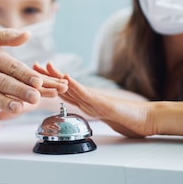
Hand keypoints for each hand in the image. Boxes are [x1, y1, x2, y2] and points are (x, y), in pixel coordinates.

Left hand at [34, 62, 156, 137]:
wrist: (149, 119)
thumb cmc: (130, 118)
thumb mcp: (106, 116)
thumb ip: (95, 110)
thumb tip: (85, 108)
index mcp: (89, 102)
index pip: (66, 91)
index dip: (51, 82)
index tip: (37, 73)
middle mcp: (91, 99)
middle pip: (66, 86)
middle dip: (48, 76)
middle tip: (34, 64)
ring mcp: (97, 101)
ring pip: (74, 88)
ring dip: (58, 78)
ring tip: (47, 67)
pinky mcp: (105, 105)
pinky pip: (87, 96)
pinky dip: (76, 87)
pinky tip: (68, 80)